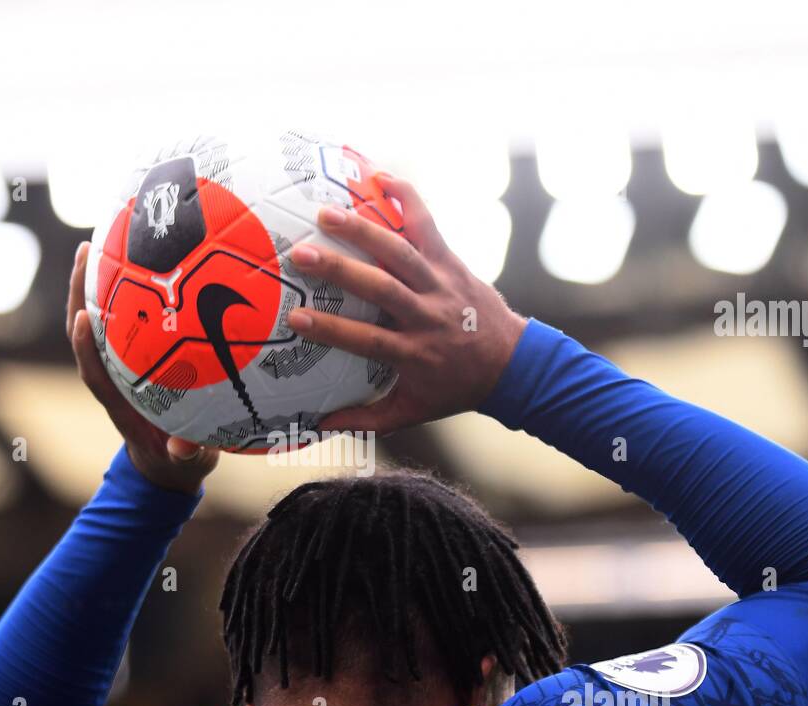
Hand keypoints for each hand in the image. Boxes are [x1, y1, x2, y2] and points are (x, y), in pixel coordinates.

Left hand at [66, 242, 217, 493]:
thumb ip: (187, 455)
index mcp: (120, 404)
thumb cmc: (178, 461)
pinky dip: (121, 291)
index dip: (85, 347)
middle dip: (81, 294)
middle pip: (86, 333)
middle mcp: (113, 379)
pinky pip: (122, 319)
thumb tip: (185, 449)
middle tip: (89, 250)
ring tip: (102, 241)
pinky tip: (138, 261)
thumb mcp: (188, 462)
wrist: (166, 465)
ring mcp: (119, 365)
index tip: (83, 317)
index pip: (95, 373)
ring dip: (95, 283)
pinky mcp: (131, 356)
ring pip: (99, 320)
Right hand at [285, 174, 526, 434]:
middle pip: (381, 287)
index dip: (330, 328)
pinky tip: (381, 176)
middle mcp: (426, 315)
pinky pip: (428, 225)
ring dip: (363, 230)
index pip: (366, 340)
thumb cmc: (453, 389)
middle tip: (300, 253)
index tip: (295, 317)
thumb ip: (364, 420)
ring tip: (326, 211)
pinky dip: (408, 198)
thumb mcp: (411, 412)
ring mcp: (440, 284)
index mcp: (413, 353)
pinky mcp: (451, 262)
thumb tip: (316, 426)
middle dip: (340, 269)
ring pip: (401, 251)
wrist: (512, 364)